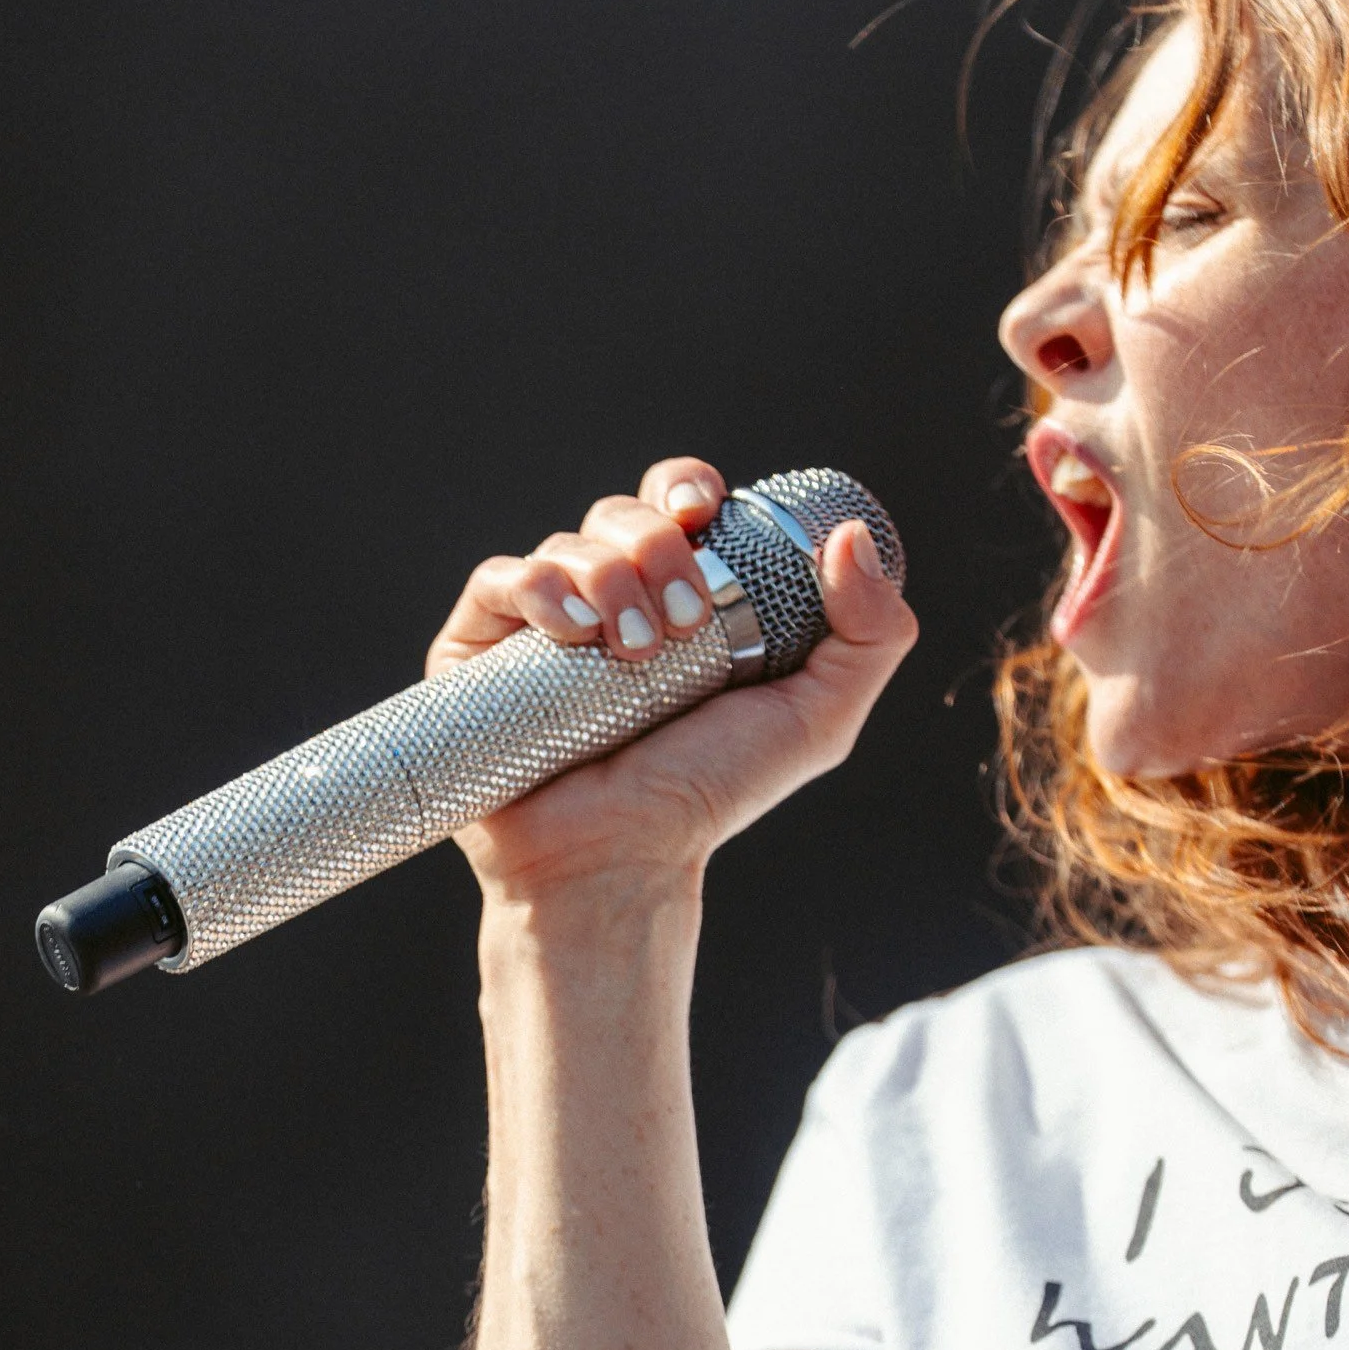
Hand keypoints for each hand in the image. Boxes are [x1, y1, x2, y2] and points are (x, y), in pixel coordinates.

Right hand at [426, 455, 918, 903]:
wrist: (620, 860)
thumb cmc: (709, 796)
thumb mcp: (818, 718)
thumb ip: (872, 634)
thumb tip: (850, 536)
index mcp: (678, 596)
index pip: (674, 504)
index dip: (686, 488)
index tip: (705, 515)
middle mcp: (607, 600)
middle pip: (623, 515)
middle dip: (658, 549)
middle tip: (685, 624)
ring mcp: (540, 624)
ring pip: (568, 543)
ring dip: (610, 578)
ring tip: (635, 654)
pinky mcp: (476, 650)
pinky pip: (499, 578)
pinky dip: (538, 586)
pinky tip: (573, 632)